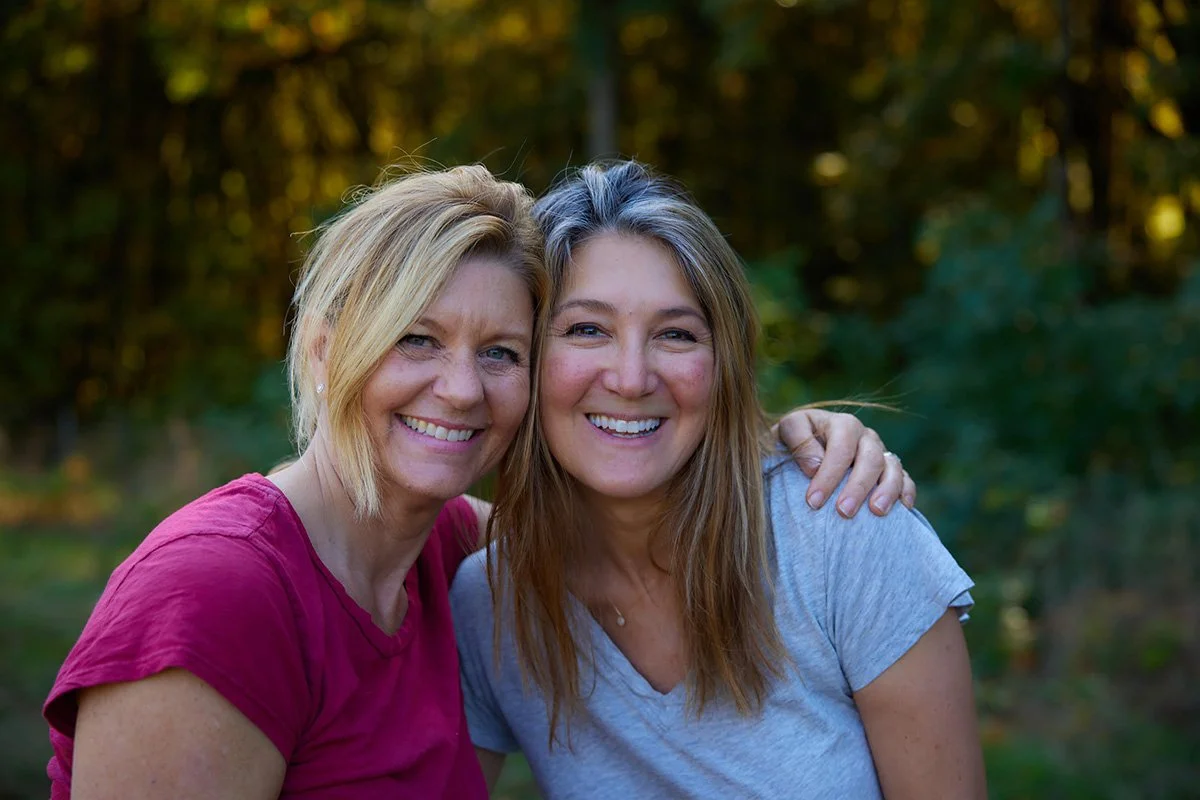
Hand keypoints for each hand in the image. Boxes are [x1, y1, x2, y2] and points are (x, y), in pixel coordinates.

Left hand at [775, 408, 915, 516]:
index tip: (813, 501)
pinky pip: (906, 480)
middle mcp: (865, 437)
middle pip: (870, 458)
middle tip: (843, 512)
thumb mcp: (785, 434)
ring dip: (887, 490)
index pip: (842, 446)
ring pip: (893, 468)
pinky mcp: (890, 472)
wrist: (798, 453)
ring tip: (876, 512)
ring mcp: (880, 454)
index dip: (829, 473)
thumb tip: (815, 466)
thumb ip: (798, 442)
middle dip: (857, 486)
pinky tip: (901, 509)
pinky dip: (906, 493)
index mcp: (841, 424)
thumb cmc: (791, 445)